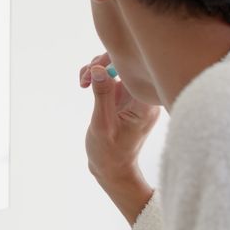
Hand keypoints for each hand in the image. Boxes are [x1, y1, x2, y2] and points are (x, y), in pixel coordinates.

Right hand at [79, 53, 160, 185]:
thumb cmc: (109, 152)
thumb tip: (99, 68)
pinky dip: (96, 75)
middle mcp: (142, 96)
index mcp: (145, 104)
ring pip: (117, 66)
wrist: (111, 168)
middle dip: (102, 63)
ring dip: (96, 69)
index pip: (136, 69)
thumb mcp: (102, 125)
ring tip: (83, 82)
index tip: (95, 71)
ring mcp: (133, 94)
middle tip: (86, 77)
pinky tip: (85, 84)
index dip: (114, 61)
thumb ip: (102, 95)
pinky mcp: (123, 95)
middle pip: (127, 62)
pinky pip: (111, 75)